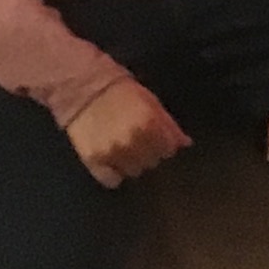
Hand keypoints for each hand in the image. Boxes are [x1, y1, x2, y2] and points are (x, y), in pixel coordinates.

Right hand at [64, 75, 188, 188]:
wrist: (82, 87)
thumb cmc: (120, 90)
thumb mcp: (150, 101)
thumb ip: (169, 124)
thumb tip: (185, 143)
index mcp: (150, 125)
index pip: (168, 150)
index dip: (164, 144)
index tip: (158, 139)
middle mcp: (133, 142)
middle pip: (153, 163)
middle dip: (149, 153)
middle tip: (139, 141)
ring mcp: (113, 154)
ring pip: (134, 172)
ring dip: (133, 163)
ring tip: (125, 149)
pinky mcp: (94, 161)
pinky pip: (112, 180)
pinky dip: (114, 173)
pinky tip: (112, 161)